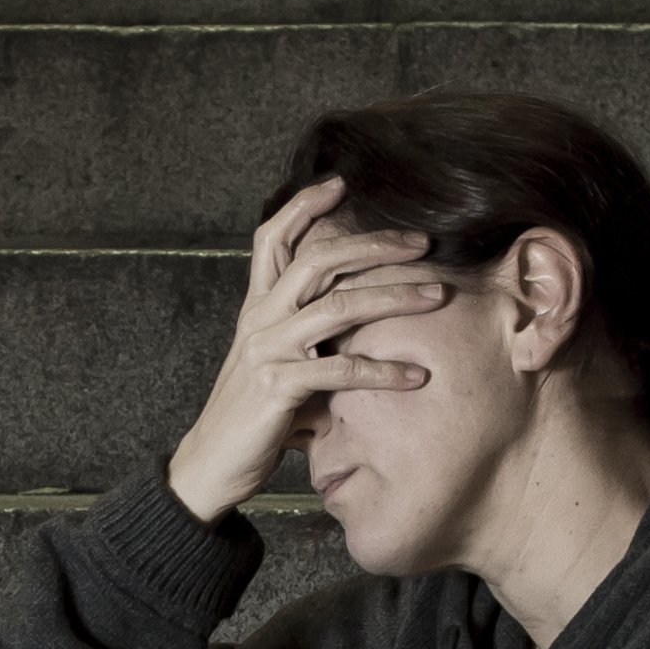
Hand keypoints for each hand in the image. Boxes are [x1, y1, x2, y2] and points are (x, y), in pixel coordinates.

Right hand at [167, 175, 441, 523]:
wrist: (212, 465)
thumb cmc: (254, 416)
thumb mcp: (281, 363)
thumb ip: (314, 339)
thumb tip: (366, 325)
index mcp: (257, 307)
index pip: (271, 239)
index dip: (303, 206)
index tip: (340, 183)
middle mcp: (259, 319)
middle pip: (317, 258)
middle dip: (372, 244)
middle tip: (421, 242)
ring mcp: (267, 350)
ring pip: (337, 306)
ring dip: (394, 296)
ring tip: (437, 295)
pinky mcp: (277, 387)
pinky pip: (340, 370)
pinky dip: (383, 371)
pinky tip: (416, 375)